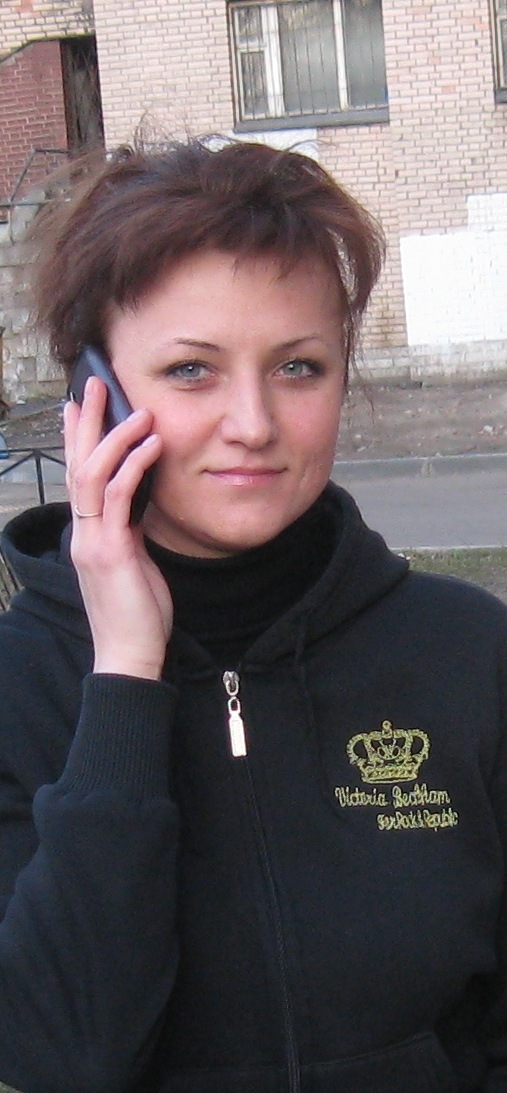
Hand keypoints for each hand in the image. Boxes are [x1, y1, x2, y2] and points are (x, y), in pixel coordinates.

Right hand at [64, 377, 172, 679]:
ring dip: (112, 437)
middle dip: (84, 423)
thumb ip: (130, 531)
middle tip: (92, 384)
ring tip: (134, 409)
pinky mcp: (110, 552)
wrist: (130, 655)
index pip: (78, 477)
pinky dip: (133, 466)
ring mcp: (93, 541)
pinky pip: (119, 498)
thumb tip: (140, 502)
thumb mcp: (133, 562)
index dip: (77, 440)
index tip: (79, 407)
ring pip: (92, 475)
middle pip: (77, 466)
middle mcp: (84, 533)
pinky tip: (151, 445)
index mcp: (88, 534)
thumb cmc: (137, 613)